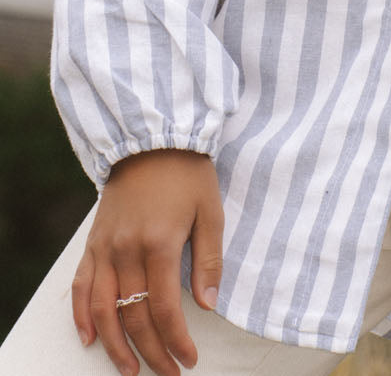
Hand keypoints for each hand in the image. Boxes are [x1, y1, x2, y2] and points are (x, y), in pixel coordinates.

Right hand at [73, 149, 222, 375]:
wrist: (153, 138)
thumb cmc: (188, 173)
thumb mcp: (211, 210)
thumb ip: (209, 259)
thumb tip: (208, 305)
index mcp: (159, 244)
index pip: (163, 309)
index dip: (176, 341)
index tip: (189, 360)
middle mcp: (127, 251)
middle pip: (132, 317)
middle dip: (150, 351)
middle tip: (166, 372)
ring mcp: (105, 248)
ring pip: (102, 310)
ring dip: (114, 345)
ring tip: (129, 369)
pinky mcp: (93, 242)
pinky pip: (80, 286)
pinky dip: (81, 315)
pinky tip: (89, 338)